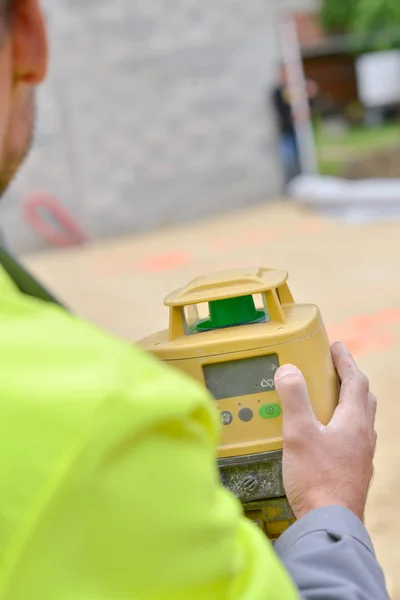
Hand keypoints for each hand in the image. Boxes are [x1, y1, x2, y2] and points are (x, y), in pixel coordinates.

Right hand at [274, 342, 376, 521]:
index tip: (336, 347)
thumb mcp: (299, 433)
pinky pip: (354, 439)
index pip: (355, 381)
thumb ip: (294, 399)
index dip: (346, 361)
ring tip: (329, 401)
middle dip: (351, 380)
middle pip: (364, 399)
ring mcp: (362, 456)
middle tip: (335, 371)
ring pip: (362, 420)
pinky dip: (344, 427)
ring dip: (350, 403)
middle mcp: (363, 436)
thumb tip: (289, 370)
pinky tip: (327, 437)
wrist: (330, 524)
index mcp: (353, 421)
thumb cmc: (316, 479)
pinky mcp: (355, 473)